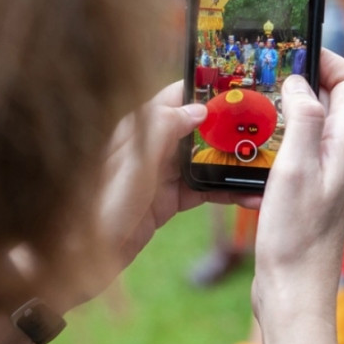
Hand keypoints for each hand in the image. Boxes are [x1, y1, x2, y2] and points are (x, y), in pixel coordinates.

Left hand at [96, 82, 259, 278]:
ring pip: (204, 159)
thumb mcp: (134, 162)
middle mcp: (150, 146)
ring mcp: (159, 173)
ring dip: (232, 161)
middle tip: (266, 125)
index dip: (206, 88)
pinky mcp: (166, 201)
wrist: (78, 259)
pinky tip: (249, 196)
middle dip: (229, 125)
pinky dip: (226, 192)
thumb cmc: (100, 207)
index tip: (240, 84)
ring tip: (265, 163)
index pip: (176, 96)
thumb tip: (198, 108)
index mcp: (137, 127)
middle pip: (197, 126)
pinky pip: (202, 189)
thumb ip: (163, 129)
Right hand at [252, 49, 343, 323]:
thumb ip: (303, 119)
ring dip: (288, 110)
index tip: (296, 49)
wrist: (294, 293)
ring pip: (314, 126)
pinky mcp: (313, 194)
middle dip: (303, 80)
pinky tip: (253, 149)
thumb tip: (300, 81)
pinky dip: (280, 139)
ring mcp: (331, 177)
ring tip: (255, 105)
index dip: (328, 58)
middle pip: (334, 100)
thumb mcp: (296, 169)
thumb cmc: (296, 236)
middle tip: (266, 73)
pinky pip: (301, 151)